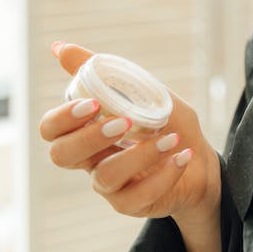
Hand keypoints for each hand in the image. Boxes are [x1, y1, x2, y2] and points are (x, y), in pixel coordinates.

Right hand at [40, 43, 221, 225]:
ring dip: (141, 154)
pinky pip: (138, 195)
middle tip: (125, 121)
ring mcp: (109, 185)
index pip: (51, 129)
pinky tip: (183, 154)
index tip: (93, 103)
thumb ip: (102, 72)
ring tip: (171, 138)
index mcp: (87, 130)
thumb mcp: (141, 90)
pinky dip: (165, 172)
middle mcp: (91, 159)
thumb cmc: (166, 122)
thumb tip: (59, 47)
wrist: (201, 159)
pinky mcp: (131, 204)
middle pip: (62, 155)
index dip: (62, 118)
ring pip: (105, 176)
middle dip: (89, 136)